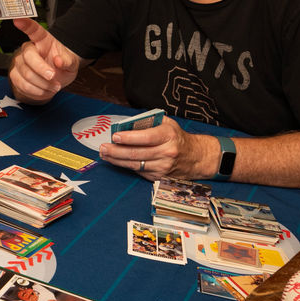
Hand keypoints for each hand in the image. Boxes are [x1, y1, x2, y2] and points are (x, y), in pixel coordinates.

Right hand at [8, 19, 79, 102]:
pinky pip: (22, 85)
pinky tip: (45, 90)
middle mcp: (28, 50)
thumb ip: (67, 61)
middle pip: (28, 57)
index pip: (33, 30)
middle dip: (41, 70)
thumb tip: (59, 61)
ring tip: (54, 87)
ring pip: (25, 74)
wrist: (56, 80)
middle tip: (53, 77)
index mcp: (42, 40)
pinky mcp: (16, 76)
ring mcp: (20, 63)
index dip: (25, 24)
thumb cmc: (61, 66)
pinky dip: (36, 91)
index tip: (18, 19)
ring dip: (42, 84)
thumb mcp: (71, 62)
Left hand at [99, 117, 216, 179]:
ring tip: (105, 154)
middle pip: (137, 153)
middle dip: (116, 151)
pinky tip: (116, 161)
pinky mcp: (159, 177)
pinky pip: (139, 172)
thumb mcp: (167, 124)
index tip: (115, 136)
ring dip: (117, 160)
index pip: (146, 137)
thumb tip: (126, 125)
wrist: (196, 157)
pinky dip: (126, 166)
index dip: (129, 138)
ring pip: (135, 165)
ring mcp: (163, 167)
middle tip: (103, 148)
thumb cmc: (176, 137)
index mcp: (169, 136)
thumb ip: (148, 123)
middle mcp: (167, 152)